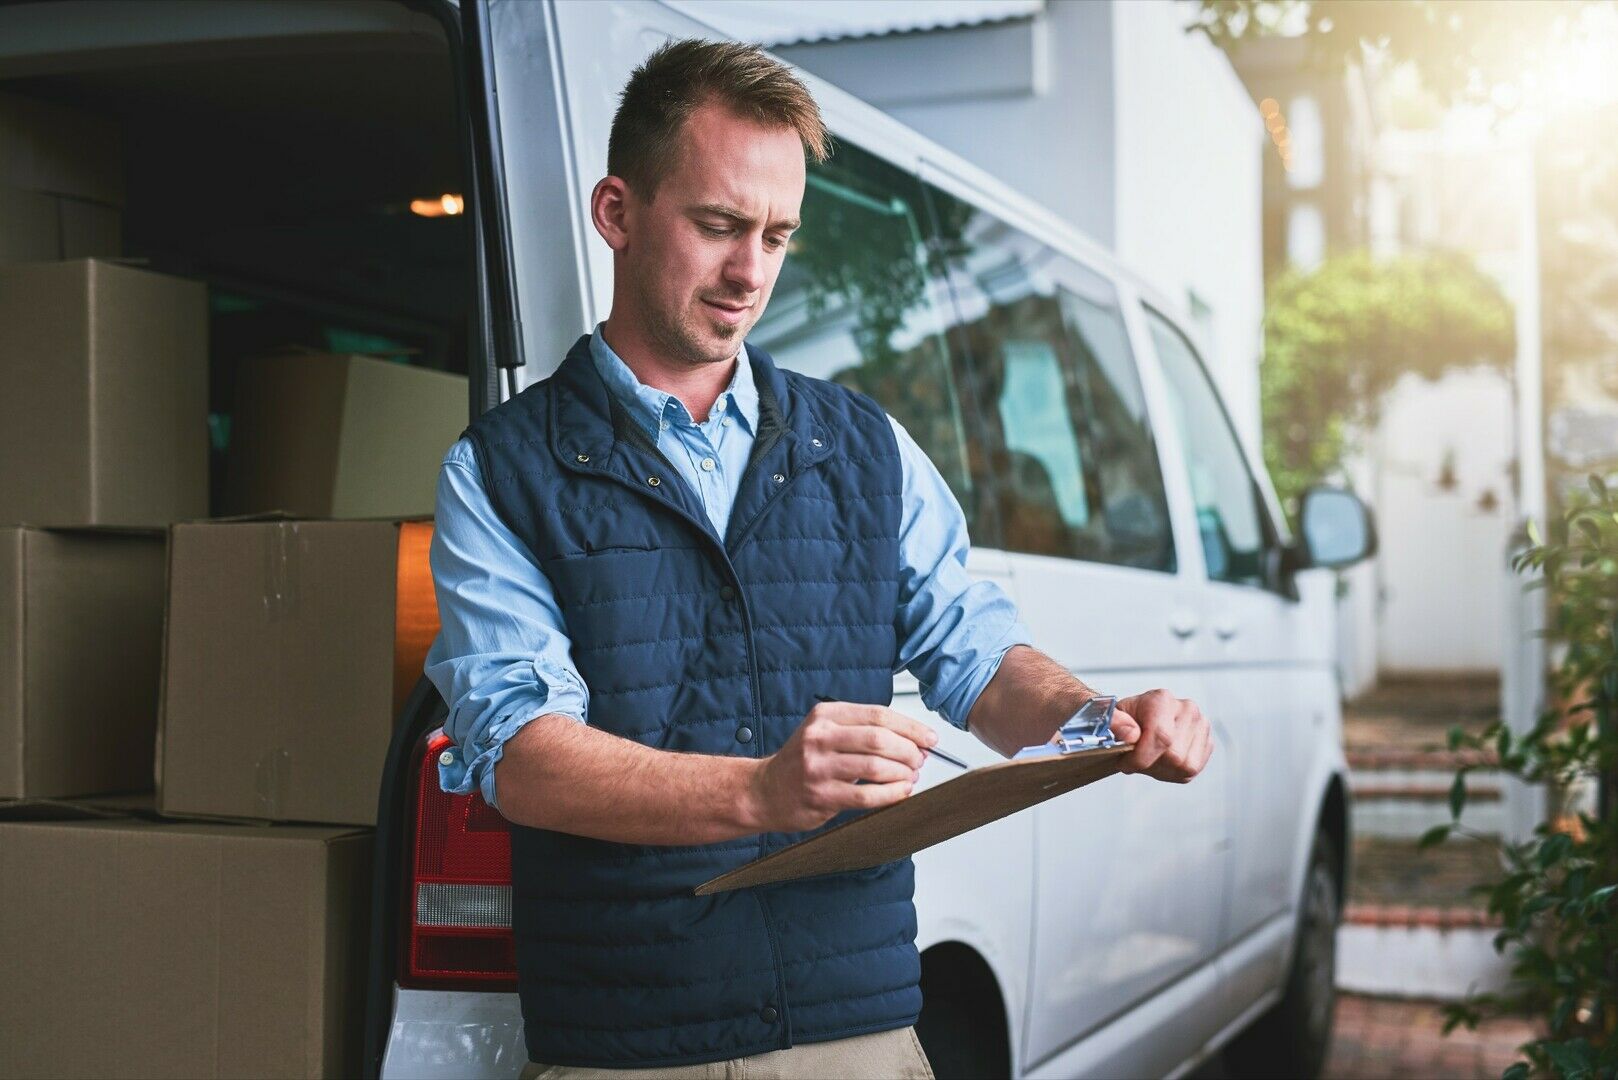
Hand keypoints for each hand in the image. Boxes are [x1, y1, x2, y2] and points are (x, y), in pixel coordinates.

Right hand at [749, 701, 936, 831]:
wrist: (764, 791)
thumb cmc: (802, 762)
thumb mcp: (825, 732)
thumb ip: (861, 731)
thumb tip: (911, 739)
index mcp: (825, 715)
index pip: (878, 714)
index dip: (910, 727)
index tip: (929, 738)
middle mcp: (819, 737)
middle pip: (879, 739)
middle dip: (909, 750)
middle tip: (920, 759)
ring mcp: (818, 767)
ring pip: (875, 766)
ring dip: (902, 773)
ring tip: (911, 776)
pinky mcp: (821, 795)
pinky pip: (866, 795)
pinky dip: (891, 794)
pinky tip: (900, 792)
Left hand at [1109, 689, 1211, 782]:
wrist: (1140, 719)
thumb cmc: (1126, 720)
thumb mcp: (1111, 718)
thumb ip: (1115, 724)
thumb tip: (1131, 735)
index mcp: (1162, 699)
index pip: (1161, 736)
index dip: (1141, 757)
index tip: (1125, 763)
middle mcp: (1187, 709)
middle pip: (1174, 755)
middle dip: (1150, 764)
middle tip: (1134, 759)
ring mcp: (1201, 725)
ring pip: (1186, 765)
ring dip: (1162, 769)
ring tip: (1149, 758)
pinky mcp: (1207, 742)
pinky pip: (1193, 770)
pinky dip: (1175, 772)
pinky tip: (1162, 761)